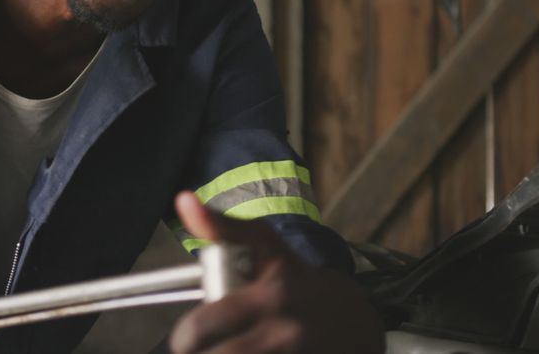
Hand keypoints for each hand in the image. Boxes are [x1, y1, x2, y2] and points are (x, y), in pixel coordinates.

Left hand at [168, 192, 384, 353]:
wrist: (356, 321)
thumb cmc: (297, 280)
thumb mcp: (265, 246)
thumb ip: (222, 227)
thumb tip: (182, 200)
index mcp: (270, 296)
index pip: (206, 325)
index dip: (188, 337)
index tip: (185, 339)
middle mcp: (286, 332)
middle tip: (198, 351)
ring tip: (219, 351)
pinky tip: (246, 353)